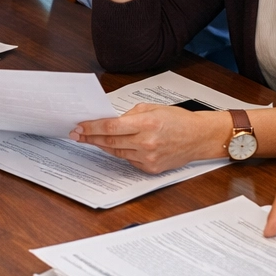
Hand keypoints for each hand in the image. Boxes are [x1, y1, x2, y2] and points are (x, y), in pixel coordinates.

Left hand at [70, 105, 230, 173]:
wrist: (199, 137)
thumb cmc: (178, 120)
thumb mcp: (153, 108)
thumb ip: (130, 114)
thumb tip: (111, 120)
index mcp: (146, 123)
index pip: (110, 127)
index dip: (91, 127)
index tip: (79, 127)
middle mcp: (146, 142)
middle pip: (109, 142)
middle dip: (90, 138)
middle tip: (76, 134)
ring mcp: (148, 157)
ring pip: (117, 152)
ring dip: (102, 146)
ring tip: (90, 140)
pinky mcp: (151, 168)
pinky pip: (129, 160)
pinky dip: (121, 153)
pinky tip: (114, 147)